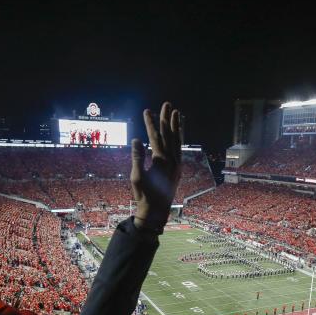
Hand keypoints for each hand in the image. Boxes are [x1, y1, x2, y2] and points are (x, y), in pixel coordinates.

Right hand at [131, 102, 181, 231]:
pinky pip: (179, 148)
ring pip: (178, 140)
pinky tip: (178, 132)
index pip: (155, 137)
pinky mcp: (178, 168)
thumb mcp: (137, 177)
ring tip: (177, 112)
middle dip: (167, 118)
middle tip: (167, 103)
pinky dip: (179, 138)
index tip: (146, 110)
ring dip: (176, 125)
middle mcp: (172, 160)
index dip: (150, 123)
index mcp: (161, 160)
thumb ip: (137, 157)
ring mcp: (177, 163)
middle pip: (170, 134)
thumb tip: (136, 140)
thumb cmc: (144, 195)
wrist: (157, 211)